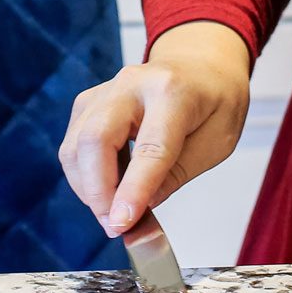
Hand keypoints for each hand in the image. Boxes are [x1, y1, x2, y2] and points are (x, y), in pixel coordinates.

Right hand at [59, 21, 250, 235]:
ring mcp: (105, 90)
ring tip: (117, 211)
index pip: (150, 147)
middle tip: (116, 226)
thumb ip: (176, 175)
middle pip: (96, 138)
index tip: (123, 224)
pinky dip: (86, 176)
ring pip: (76, 145)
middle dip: (98, 191)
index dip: (134, 189)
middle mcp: (133, 84)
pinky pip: (74, 145)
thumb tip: (138, 209)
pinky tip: (111, 187)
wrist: (201, 65)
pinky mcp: (88, 102)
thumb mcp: (217, 143)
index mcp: (174, 91)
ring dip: (89, 188)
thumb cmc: (214, 103)